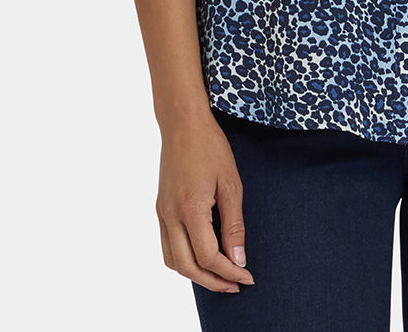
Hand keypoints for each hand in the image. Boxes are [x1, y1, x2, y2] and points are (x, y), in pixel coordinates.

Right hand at [155, 110, 255, 293]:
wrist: (182, 123)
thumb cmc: (210, 147)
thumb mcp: (231, 183)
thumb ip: (234, 224)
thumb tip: (238, 258)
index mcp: (190, 210)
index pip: (208, 257)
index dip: (229, 272)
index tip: (247, 278)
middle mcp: (171, 216)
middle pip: (187, 267)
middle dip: (212, 282)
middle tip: (235, 285)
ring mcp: (162, 213)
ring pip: (173, 261)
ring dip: (195, 274)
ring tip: (220, 275)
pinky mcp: (160, 209)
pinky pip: (167, 246)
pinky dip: (183, 260)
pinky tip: (202, 256)